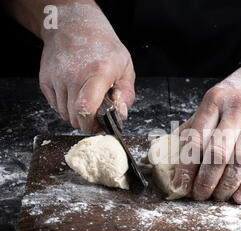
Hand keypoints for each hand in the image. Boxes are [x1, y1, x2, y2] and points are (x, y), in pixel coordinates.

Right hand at [39, 4, 134, 132]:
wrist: (74, 26)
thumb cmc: (103, 47)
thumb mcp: (125, 67)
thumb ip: (126, 94)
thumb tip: (121, 114)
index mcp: (98, 73)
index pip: (86, 108)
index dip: (92, 124)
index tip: (100, 125)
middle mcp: (73, 75)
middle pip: (75, 117)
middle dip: (87, 122)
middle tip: (97, 114)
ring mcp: (56, 78)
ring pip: (64, 114)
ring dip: (76, 114)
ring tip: (86, 99)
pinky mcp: (45, 80)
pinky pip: (55, 106)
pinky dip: (65, 106)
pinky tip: (75, 94)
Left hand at [173, 56, 240, 203]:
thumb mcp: (218, 95)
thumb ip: (198, 120)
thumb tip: (174, 145)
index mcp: (215, 99)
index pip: (195, 139)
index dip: (186, 167)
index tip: (180, 186)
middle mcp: (236, 107)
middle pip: (217, 152)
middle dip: (206, 180)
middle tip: (200, 196)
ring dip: (228, 184)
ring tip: (220, 197)